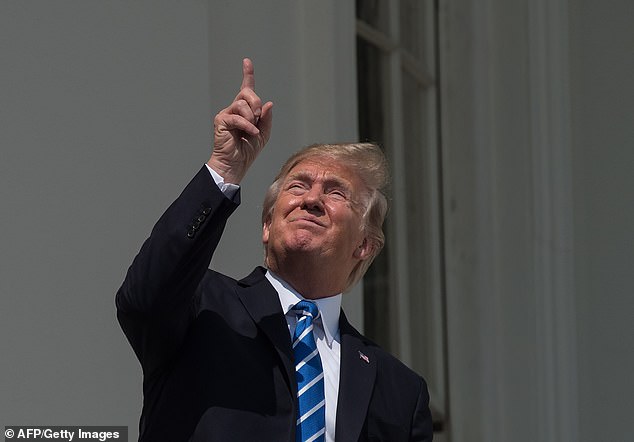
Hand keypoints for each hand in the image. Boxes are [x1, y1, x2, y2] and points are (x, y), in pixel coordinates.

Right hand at [208, 58, 272, 183]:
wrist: (235, 164)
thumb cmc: (247, 151)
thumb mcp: (263, 133)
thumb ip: (266, 118)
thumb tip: (268, 103)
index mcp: (245, 110)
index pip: (246, 89)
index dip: (247, 74)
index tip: (247, 61)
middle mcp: (234, 109)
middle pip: (247, 92)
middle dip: (256, 102)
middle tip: (258, 116)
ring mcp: (226, 114)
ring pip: (242, 104)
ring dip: (252, 117)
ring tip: (252, 130)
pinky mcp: (221, 121)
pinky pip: (237, 117)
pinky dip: (247, 125)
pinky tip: (251, 133)